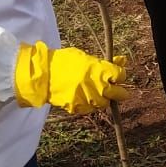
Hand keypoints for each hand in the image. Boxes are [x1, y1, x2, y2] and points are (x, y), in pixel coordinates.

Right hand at [14, 43, 129, 113]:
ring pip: (104, 103)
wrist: (43, 74)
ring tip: (96, 92)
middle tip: (115, 90)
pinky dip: (90, 104)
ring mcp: (88, 99)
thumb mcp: (86, 57)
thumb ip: (105, 62)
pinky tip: (85, 97)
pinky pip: (90, 109)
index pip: (121, 75)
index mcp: (100, 70)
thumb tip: (122, 60)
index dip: (119, 75)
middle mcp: (97, 86)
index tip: (115, 75)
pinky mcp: (78, 108)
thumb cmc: (64, 61)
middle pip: (118, 93)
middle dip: (119, 91)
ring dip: (103, 98)